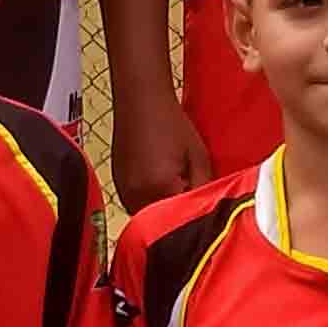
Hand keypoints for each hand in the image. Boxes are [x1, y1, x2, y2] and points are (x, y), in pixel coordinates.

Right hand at [110, 95, 210, 211]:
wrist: (141, 100)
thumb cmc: (173, 124)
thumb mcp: (199, 157)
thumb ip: (205, 188)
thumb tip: (209, 212)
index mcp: (159, 189)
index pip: (182, 221)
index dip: (196, 217)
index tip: (207, 209)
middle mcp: (136, 196)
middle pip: (161, 226)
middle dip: (178, 218)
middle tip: (194, 201)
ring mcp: (123, 192)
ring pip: (147, 218)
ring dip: (162, 213)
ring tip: (177, 190)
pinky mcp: (118, 186)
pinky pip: (136, 205)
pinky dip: (150, 202)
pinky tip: (160, 185)